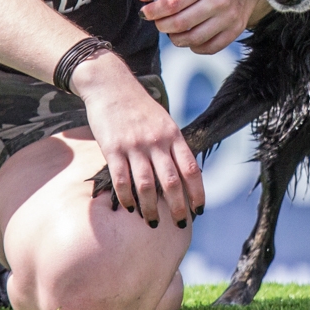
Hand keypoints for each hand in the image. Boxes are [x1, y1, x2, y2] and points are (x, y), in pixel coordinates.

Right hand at [71, 53, 204, 225]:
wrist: (110, 84)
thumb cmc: (139, 106)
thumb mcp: (163, 121)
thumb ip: (172, 145)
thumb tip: (185, 173)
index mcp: (173, 134)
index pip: (191, 169)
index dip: (197, 192)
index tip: (199, 211)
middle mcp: (157, 141)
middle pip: (172, 181)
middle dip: (178, 207)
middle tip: (179, 225)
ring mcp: (134, 145)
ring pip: (148, 185)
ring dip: (152, 208)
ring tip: (153, 223)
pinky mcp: (113, 147)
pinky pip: (122, 178)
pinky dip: (127, 196)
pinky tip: (130, 208)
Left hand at [137, 0, 266, 54]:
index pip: (172, 3)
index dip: (154, 11)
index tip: (145, 12)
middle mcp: (220, 0)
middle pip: (181, 23)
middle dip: (162, 25)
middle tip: (158, 21)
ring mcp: (230, 18)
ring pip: (193, 39)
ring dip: (175, 38)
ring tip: (172, 29)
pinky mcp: (236, 30)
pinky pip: (209, 48)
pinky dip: (194, 46)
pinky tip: (190, 35)